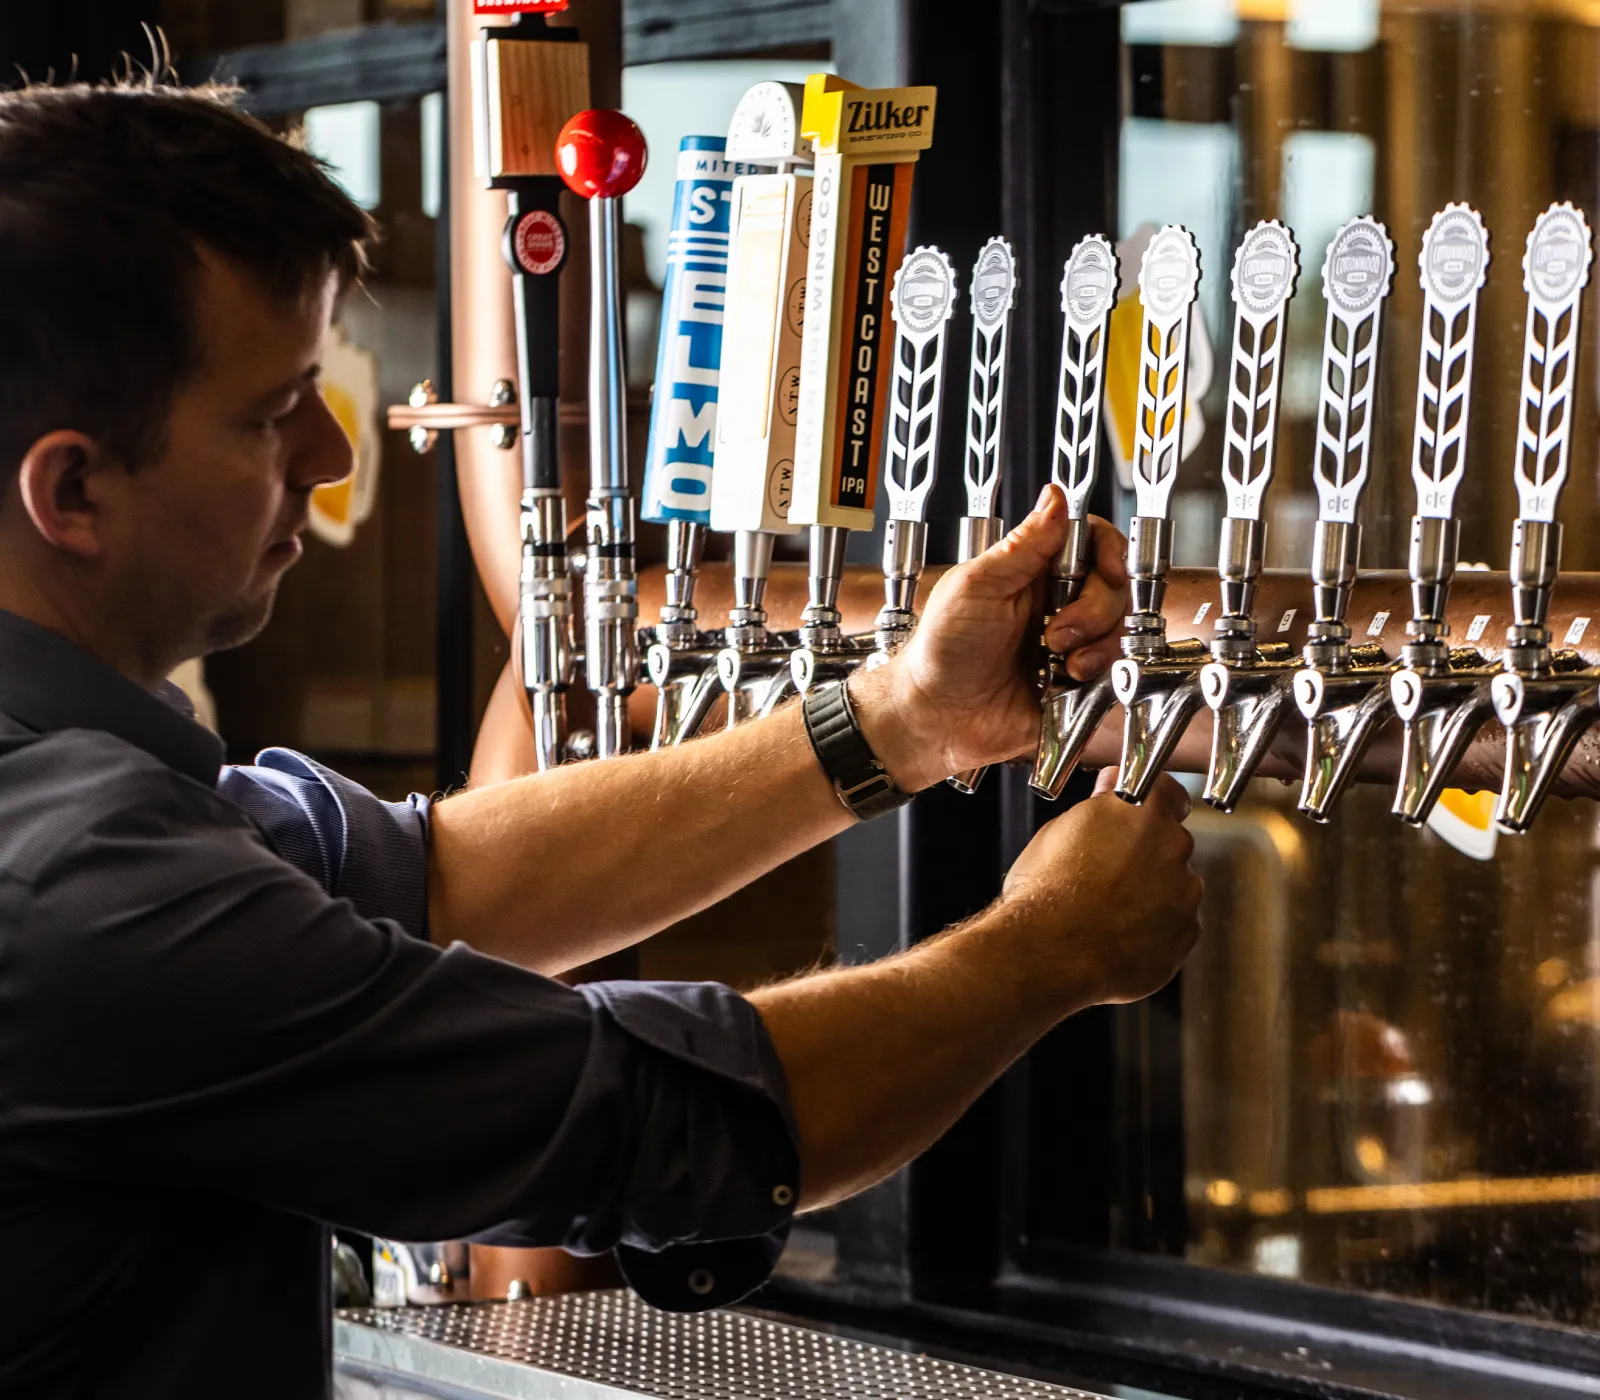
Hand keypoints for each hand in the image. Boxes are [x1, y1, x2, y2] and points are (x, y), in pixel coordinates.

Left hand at [851, 485, 1128, 789]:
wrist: (937, 717)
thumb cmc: (941, 651)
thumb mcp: (977, 587)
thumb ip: (1023, 544)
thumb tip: (1056, 496)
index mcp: (1032, 571)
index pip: (1090, 542)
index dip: (1108, 552)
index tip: (1107, 570)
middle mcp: (1056, 603)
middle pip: (1113, 587)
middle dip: (1093, 611)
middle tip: (1054, 633)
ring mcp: (1070, 643)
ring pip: (1118, 630)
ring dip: (1095, 647)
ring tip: (1059, 663)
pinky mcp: (1077, 682)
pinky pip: (1112, 673)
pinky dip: (1094, 678)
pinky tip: (1060, 684)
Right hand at [1000, 770, 1201, 1007]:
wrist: (1048, 952)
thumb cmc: (1044, 892)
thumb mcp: (1058, 832)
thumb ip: (1098, 807)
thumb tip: (1110, 787)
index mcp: (1140, 811)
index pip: (1167, 791)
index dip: (1153, 803)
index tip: (1140, 816)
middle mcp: (1171, 846)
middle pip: (1170, 841)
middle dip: (1147, 853)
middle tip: (1109, 871)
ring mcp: (1184, 891)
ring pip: (1177, 884)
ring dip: (1154, 891)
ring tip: (1110, 909)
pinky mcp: (1186, 931)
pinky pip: (1177, 923)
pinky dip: (1157, 927)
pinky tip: (1120, 933)